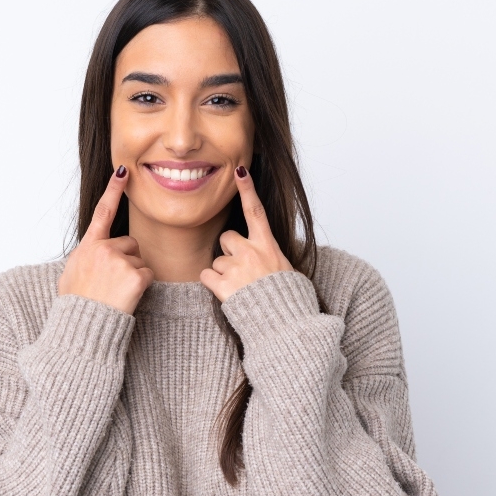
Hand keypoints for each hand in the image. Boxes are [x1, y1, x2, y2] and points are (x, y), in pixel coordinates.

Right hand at [58, 165, 154, 314]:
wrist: (82, 326)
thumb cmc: (76, 304)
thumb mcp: (71, 274)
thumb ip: (85, 257)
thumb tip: (92, 255)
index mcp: (88, 246)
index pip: (102, 211)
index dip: (113, 189)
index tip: (123, 170)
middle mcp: (103, 249)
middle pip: (129, 244)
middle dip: (126, 260)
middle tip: (111, 282)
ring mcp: (119, 261)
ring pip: (139, 260)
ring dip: (132, 275)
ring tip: (115, 291)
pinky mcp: (134, 276)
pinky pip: (146, 276)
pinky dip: (140, 287)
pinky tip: (125, 297)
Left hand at [200, 165, 293, 301]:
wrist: (286, 325)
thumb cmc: (289, 300)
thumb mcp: (286, 270)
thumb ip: (271, 257)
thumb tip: (265, 256)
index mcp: (268, 246)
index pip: (256, 211)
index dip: (247, 189)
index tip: (240, 170)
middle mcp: (251, 252)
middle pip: (226, 238)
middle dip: (229, 252)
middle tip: (243, 271)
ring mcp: (237, 268)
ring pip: (217, 261)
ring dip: (224, 273)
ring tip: (241, 288)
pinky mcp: (224, 285)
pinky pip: (206, 276)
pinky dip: (213, 285)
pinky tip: (228, 294)